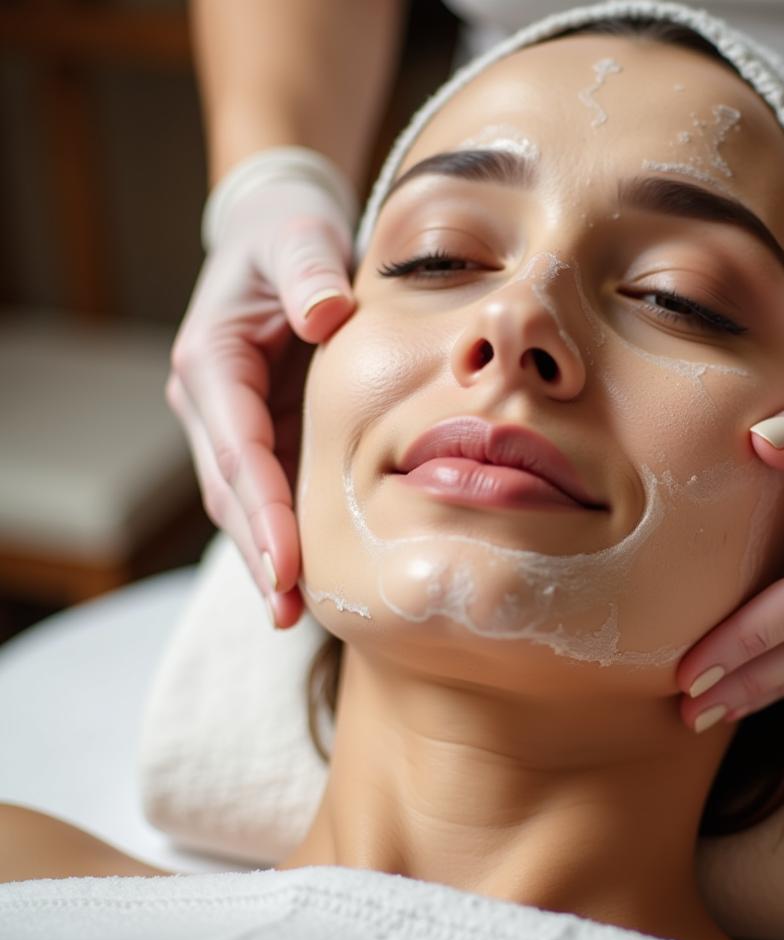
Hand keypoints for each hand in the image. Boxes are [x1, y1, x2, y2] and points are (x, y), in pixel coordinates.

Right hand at [167, 160, 354, 627]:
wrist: (279, 239)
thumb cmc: (290, 238)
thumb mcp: (299, 239)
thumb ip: (310, 272)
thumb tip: (327, 316)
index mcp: (212, 362)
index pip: (235, 446)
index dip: (260, 506)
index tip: (284, 559)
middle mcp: (212, 402)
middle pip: (230, 491)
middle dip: (258, 551)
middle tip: (288, 610)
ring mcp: (234, 423)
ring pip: (244, 502)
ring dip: (267, 557)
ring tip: (295, 613)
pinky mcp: (261, 432)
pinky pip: (271, 491)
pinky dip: (286, 533)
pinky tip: (309, 575)